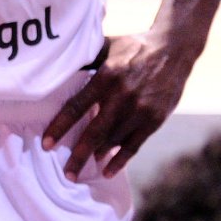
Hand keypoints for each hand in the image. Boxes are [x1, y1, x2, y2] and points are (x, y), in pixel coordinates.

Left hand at [44, 33, 195, 178]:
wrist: (174, 49)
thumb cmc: (134, 47)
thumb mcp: (107, 47)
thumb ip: (85, 59)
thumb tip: (56, 65)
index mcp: (106, 76)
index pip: (77, 106)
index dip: (60, 127)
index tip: (46, 143)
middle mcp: (123, 95)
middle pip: (95, 132)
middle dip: (78, 155)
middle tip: (66, 173)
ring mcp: (140, 109)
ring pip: (114, 140)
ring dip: (97, 157)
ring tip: (80, 169)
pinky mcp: (155, 119)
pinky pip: (135, 145)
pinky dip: (121, 160)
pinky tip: (107, 171)